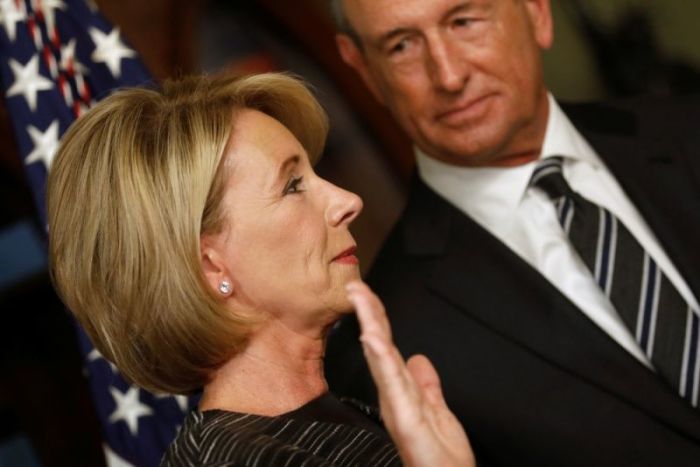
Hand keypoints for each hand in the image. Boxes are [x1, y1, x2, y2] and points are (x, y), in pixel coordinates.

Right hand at [346, 281, 474, 466]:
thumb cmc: (441, 458)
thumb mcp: (437, 412)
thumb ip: (427, 384)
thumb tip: (419, 360)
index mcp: (401, 390)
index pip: (386, 345)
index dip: (376, 317)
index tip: (365, 291)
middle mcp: (395, 395)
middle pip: (379, 346)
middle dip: (368, 314)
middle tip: (355, 286)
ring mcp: (397, 406)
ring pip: (381, 359)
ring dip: (371, 327)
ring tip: (361, 301)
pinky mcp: (404, 420)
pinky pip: (392, 386)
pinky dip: (381, 360)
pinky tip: (372, 340)